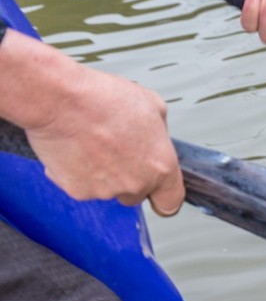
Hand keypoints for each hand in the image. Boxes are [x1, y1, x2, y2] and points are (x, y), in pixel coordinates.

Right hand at [15, 43, 182, 214]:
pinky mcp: (77, 191)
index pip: (170, 201)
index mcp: (160, 166)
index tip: (157, 193)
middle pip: (135, 194)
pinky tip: (74, 148)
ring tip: (91, 142)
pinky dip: (76, 171)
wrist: (60, 100)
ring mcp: (106, 191)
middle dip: (128, 177)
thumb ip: (159, 132)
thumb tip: (154, 137)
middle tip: (115, 150)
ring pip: (107, 189)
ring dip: (101, 173)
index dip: (163, 196)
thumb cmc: (102, 99)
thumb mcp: (151, 105)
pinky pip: (80, 185)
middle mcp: (136, 184)